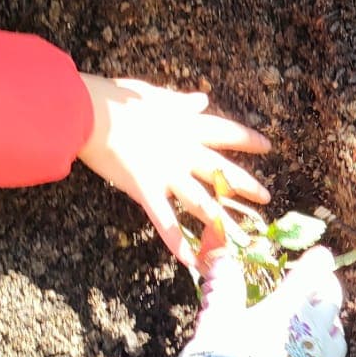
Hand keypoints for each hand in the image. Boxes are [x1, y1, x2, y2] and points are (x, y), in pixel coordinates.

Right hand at [77, 76, 270, 265]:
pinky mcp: (146, 190)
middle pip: (222, 171)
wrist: (87, 112)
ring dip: (222, 223)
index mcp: (185, 125)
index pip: (226, 132)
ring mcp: (167, 173)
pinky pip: (165, 221)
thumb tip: (201, 99)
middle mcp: (183, 151)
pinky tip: (192, 262)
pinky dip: (178, 243)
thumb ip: (180, 102)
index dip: (248, 140)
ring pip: (202, 202)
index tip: (268, 146)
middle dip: (246, 185)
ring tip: (241, 239)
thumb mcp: (154, 94)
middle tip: (267, 198)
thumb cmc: (116, 99)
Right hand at [194, 227, 346, 356]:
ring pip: (338, 337)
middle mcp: (313, 330)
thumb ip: (223, 292)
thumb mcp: (217, 323)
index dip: (317, 263)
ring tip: (324, 327)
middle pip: (332, 302)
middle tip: (322, 287)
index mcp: (288, 307)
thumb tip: (222, 262)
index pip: (311, 275)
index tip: (321, 256)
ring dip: (331, 328)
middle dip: (328, 291)